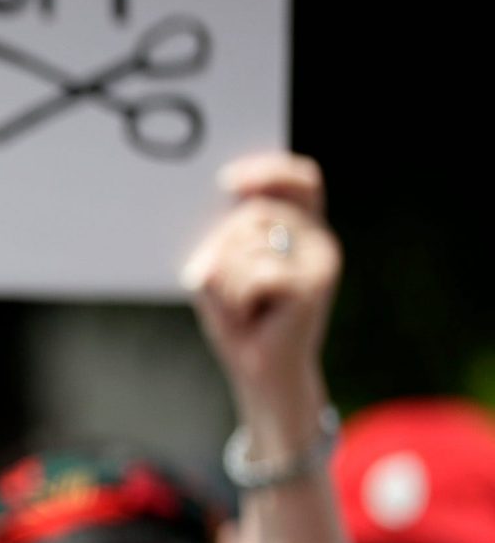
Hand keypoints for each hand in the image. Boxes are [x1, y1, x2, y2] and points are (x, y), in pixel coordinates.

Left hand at [183, 151, 335, 455]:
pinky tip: (251, 317)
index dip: (269, 169)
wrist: (261, 374)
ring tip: (242, 306)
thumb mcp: (227, 268)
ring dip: (225, 281)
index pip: (301, 178)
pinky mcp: (313, 286)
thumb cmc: (239, 318)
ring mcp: (320, 262)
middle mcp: (318, 239)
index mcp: (301, 228)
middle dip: (222, 250)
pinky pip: (254, 274)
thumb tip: (224, 198)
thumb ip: (230, 233)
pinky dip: (236, 298)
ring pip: (246, 245)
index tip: (227, 181)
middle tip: (231, 290)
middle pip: (252, 214)